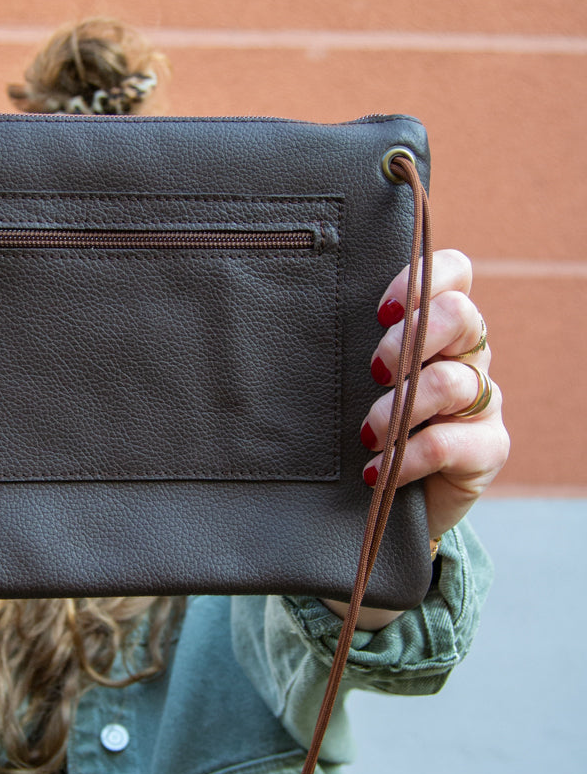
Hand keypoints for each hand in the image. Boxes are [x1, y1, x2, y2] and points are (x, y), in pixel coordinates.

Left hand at [361, 248, 508, 539]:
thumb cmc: (362, 426)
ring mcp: (483, 400)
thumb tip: (285, 313)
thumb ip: (346, 345)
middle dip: (408, 340)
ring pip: (452, 381)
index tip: (380, 312)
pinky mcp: (488, 447)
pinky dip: (407, 457)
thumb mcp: (353, 380)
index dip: (423, 277)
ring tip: (367, 434)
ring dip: (399, 407)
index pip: (454, 272)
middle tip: (373, 371)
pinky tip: (375, 471)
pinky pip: (450, 442)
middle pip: (460, 314)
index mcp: (439, 325)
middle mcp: (468, 354)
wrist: (390, 501)